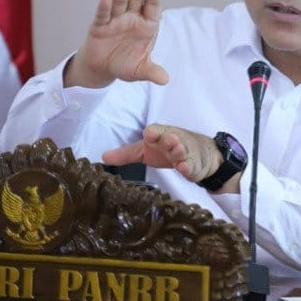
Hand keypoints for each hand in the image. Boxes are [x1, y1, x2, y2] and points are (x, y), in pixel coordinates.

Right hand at [64, 0, 168, 88]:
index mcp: (146, 25)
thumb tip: (165, 80)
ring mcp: (115, 20)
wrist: (103, 69)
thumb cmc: (125, 65)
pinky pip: (103, 15)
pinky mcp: (99, 26)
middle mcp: (132, 19)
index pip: (152, 6)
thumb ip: (152, 72)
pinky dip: (104, 7)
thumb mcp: (139, 71)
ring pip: (119, 3)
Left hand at [102, 124, 231, 188]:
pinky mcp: (193, 165)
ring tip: (178, 152)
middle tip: (169, 140)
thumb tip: (103, 156)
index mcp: (159, 135)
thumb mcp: (144, 151)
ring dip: (180, 151)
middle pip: (171, 139)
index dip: (153, 133)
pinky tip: (184, 168)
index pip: (155, 131)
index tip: (149, 134)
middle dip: (170, 139)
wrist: (197, 153)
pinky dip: (188, 167)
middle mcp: (172, 141)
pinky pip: (191, 165)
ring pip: (183, 151)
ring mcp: (184, 153)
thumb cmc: (166, 149)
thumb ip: (126, 154)